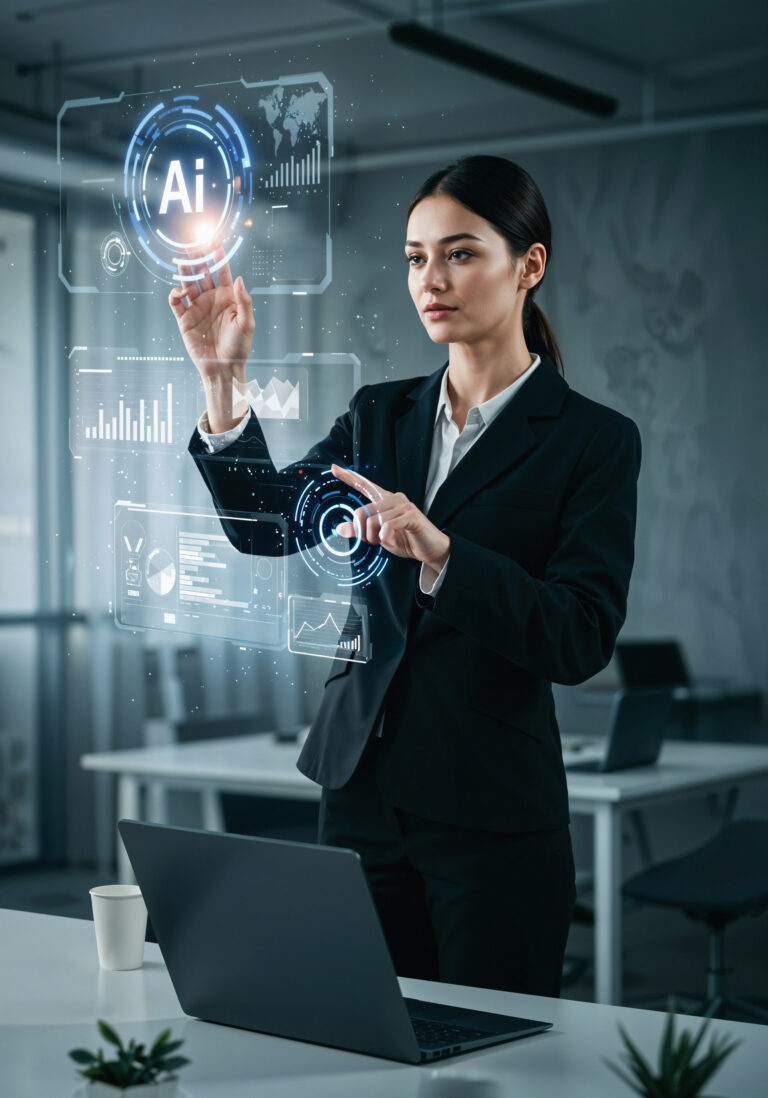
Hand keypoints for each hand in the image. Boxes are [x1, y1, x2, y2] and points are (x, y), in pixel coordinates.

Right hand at [168, 246, 254, 431]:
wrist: (223, 369)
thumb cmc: (239, 348)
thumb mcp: (247, 324)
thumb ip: (245, 301)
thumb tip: (241, 279)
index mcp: (228, 297)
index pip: (222, 272)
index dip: (218, 257)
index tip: (214, 241)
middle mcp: (211, 299)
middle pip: (203, 273)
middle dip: (198, 258)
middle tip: (193, 242)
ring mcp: (197, 308)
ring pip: (188, 283)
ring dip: (185, 271)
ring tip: (183, 258)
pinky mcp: (184, 319)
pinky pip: (176, 302)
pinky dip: (175, 293)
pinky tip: (181, 290)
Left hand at [331, 464, 450, 571]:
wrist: (430, 549)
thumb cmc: (405, 539)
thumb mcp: (378, 536)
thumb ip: (361, 531)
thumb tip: (340, 529)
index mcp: (384, 500)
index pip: (364, 485)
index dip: (348, 477)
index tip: (334, 468)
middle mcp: (393, 498)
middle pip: (362, 512)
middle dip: (364, 533)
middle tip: (374, 540)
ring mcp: (403, 505)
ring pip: (373, 521)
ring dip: (375, 537)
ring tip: (386, 541)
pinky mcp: (411, 516)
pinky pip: (387, 526)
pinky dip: (385, 537)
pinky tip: (392, 540)